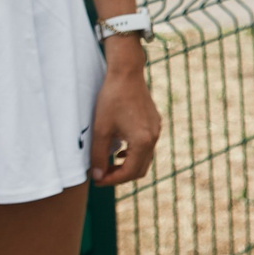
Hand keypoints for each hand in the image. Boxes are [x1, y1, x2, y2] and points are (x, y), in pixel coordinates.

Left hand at [89, 36, 159, 185]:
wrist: (126, 74)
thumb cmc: (111, 99)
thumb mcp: (100, 130)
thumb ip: (98, 156)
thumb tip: (97, 176)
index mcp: (143, 141)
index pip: (129, 172)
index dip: (111, 180)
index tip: (96, 180)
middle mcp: (154, 137)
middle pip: (140, 169)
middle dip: (120, 176)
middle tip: (101, 175)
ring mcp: (157, 130)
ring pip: (145, 158)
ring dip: (127, 165)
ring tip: (108, 163)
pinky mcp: (155, 123)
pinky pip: (147, 146)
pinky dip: (134, 153)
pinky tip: (120, 148)